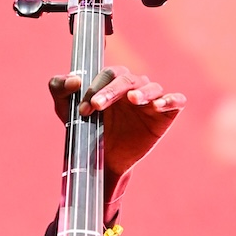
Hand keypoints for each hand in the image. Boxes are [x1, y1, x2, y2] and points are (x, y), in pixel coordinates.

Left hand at [49, 66, 185, 178]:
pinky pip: (176, 101)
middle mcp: (134, 87)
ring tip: (133, 100)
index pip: (109, 74)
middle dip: (111, 91)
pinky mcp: (166, 114)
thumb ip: (59, 89)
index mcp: (114, 82)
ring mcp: (152, 99)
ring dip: (142, 92)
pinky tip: (159, 106)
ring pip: (152, 87)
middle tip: (97, 106)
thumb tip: (73, 79)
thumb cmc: (87, 130)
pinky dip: (170, 100)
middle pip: (127, 79)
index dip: (96, 87)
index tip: (84, 108)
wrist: (102, 161)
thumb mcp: (66, 110)